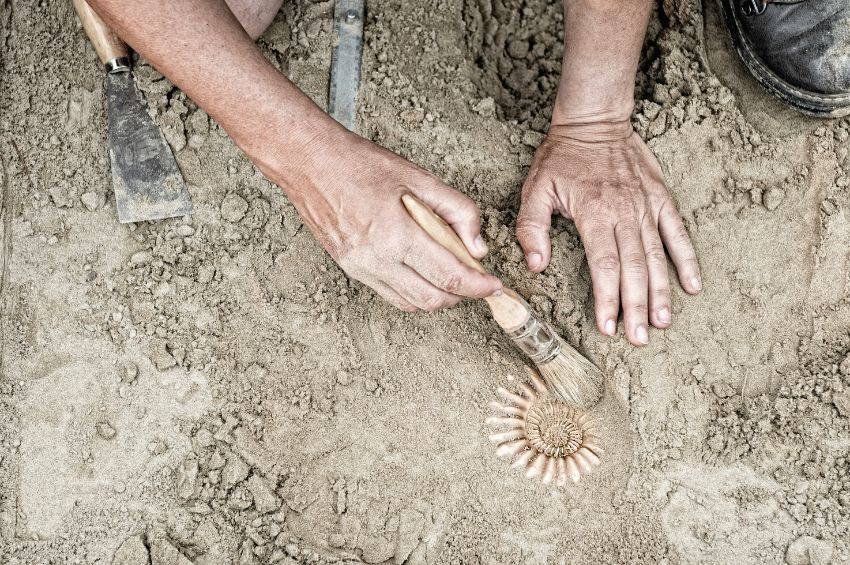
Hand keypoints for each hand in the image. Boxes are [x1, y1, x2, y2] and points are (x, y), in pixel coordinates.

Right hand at [274, 131, 502, 311]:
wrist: (310, 164)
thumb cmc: (362, 165)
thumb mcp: (420, 177)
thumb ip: (457, 211)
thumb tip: (477, 247)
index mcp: (395, 234)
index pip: (448, 275)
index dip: (478, 286)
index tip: (494, 285)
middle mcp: (375, 259)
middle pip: (431, 299)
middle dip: (462, 296)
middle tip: (477, 282)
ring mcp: (360, 269)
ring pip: (411, 304)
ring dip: (438, 298)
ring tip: (453, 276)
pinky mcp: (351, 270)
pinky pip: (391, 295)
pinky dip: (415, 293)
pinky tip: (424, 273)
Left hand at [516, 122, 700, 345]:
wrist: (595, 121)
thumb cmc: (560, 158)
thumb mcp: (535, 189)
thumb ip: (532, 229)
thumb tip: (536, 265)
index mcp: (594, 214)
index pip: (604, 266)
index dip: (608, 299)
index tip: (609, 327)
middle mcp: (625, 213)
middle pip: (635, 269)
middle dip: (637, 307)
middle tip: (640, 339)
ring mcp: (646, 206)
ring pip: (658, 257)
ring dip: (662, 292)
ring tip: (664, 323)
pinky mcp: (661, 199)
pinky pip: (678, 233)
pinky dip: (687, 260)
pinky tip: (693, 286)